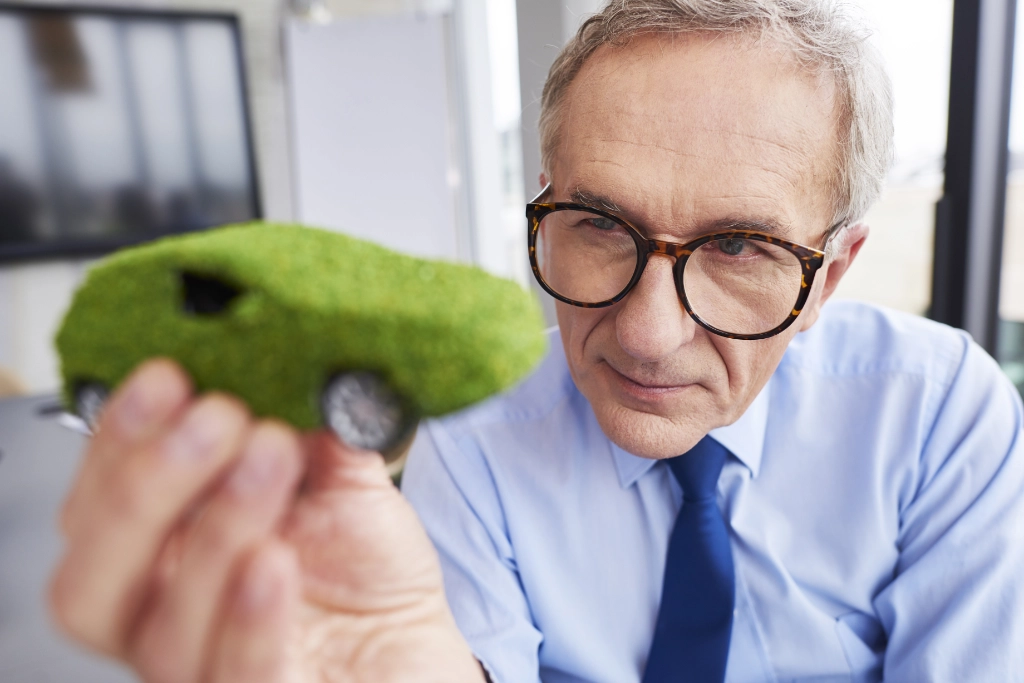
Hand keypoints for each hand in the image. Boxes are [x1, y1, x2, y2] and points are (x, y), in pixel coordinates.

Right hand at [50, 359, 484, 682]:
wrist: (413, 644)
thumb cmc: (364, 570)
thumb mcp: (338, 484)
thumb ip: (312, 429)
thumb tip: (298, 359)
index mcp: (165, 553)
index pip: (98, 506)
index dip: (119, 441)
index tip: (169, 376)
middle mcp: (166, 616)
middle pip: (95, 577)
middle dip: (145, 484)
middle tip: (218, 417)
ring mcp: (208, 666)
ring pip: (164, 626)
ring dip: (214, 528)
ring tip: (273, 456)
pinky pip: (237, 677)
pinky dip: (248, 619)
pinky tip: (274, 560)